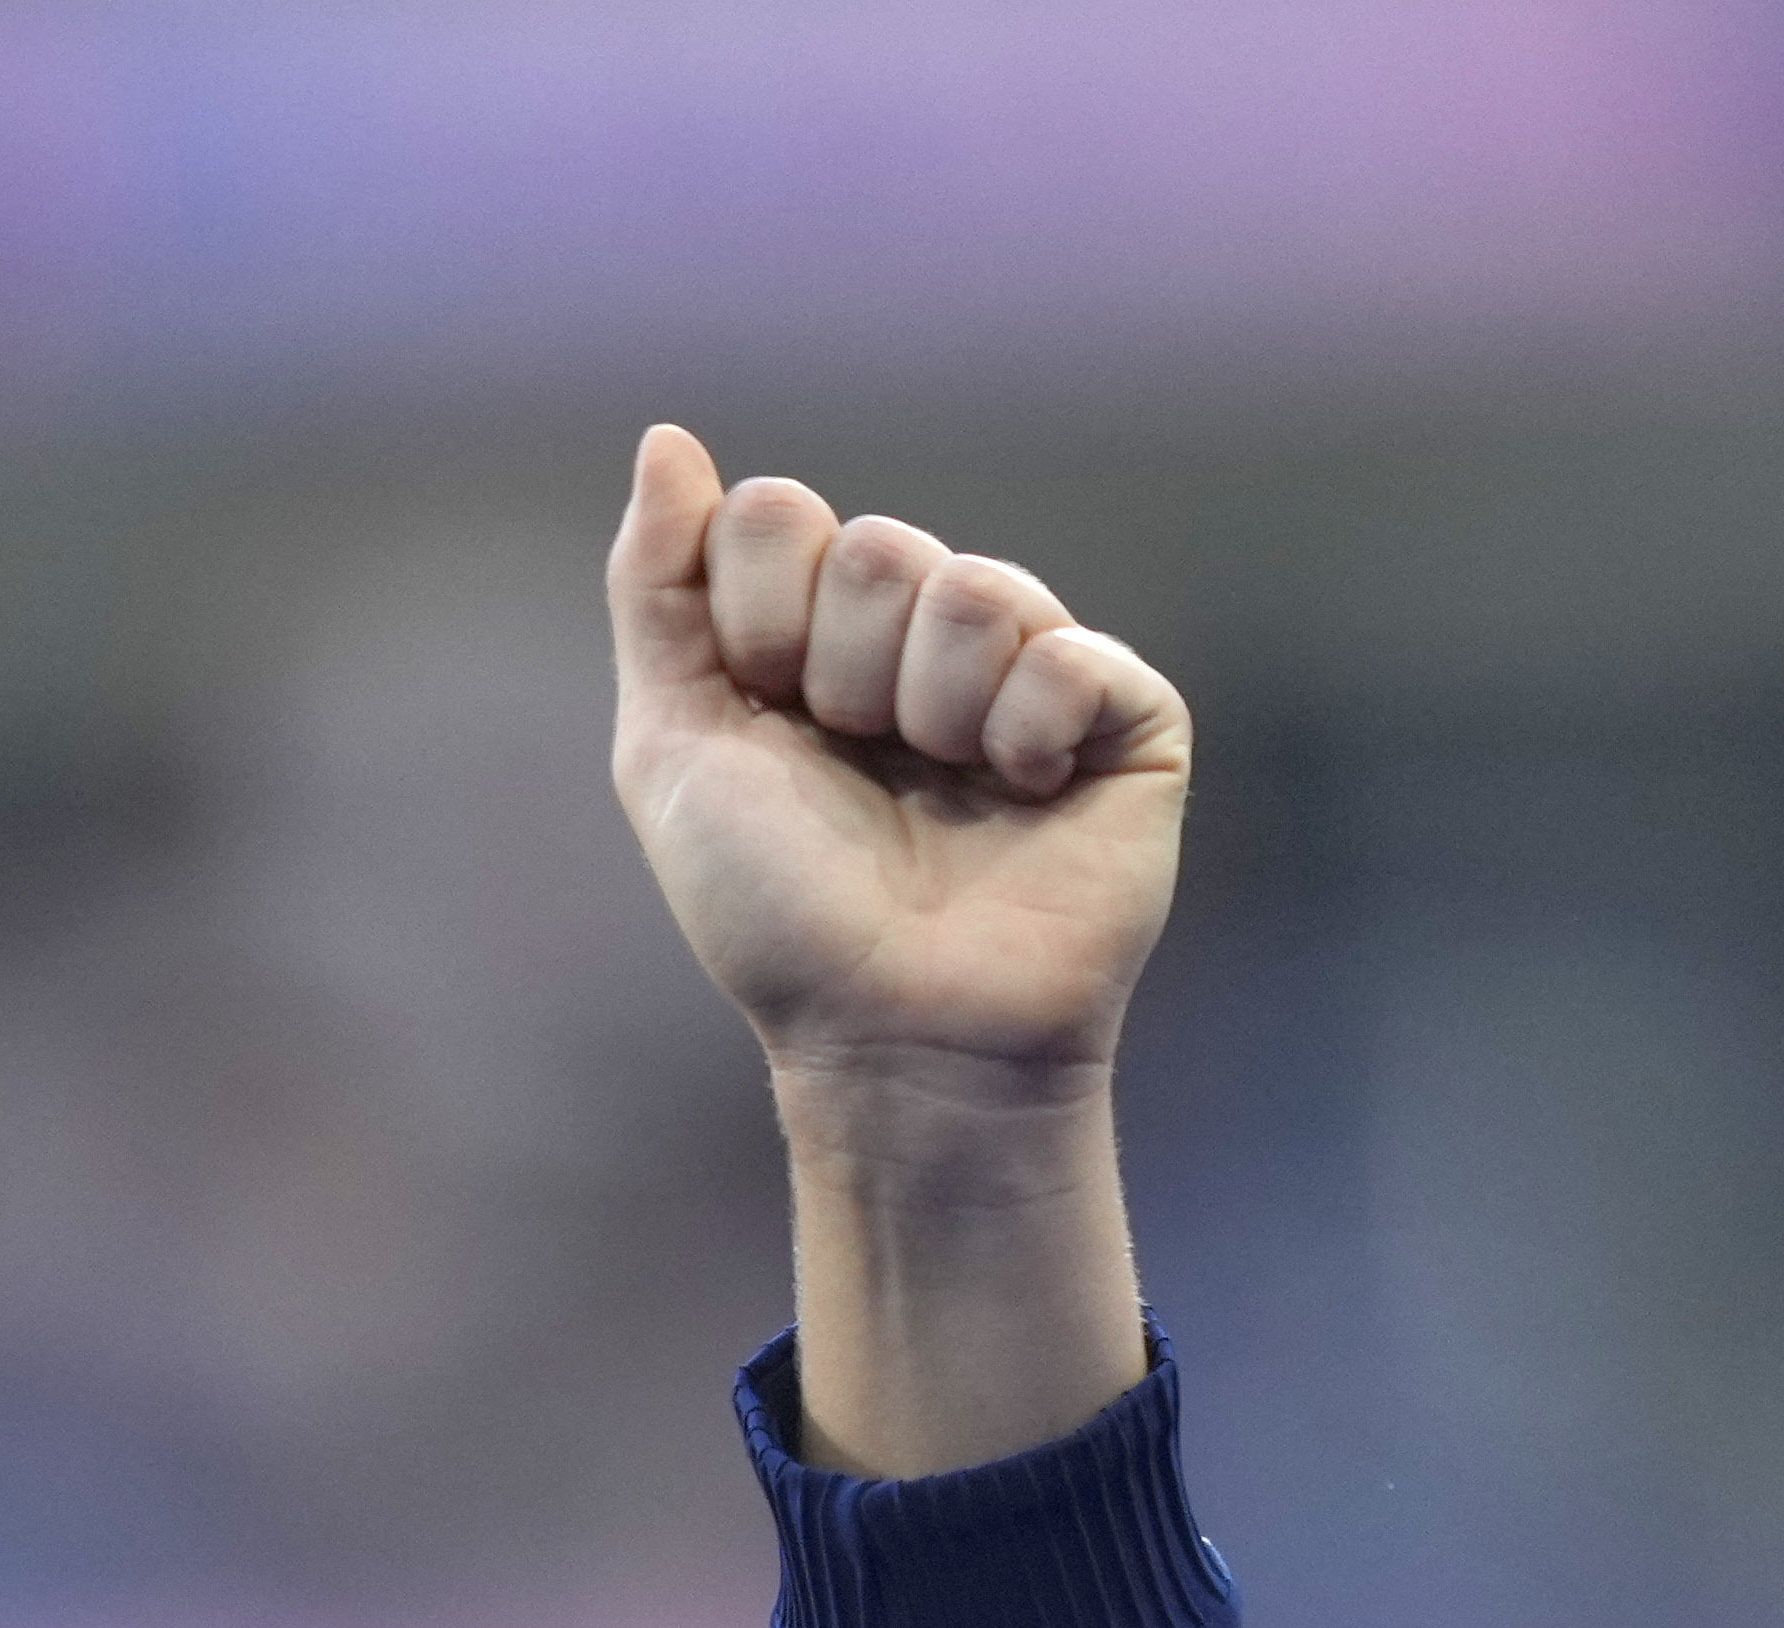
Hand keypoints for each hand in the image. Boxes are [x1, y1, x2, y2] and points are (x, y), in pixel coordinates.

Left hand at [602, 425, 1188, 1139]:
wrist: (893, 1032)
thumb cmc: (780, 915)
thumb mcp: (675, 748)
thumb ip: (659, 590)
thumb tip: (668, 438)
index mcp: (816, 633)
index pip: (775, 515)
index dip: (755, 620)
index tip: (765, 719)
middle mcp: (923, 636)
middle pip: (872, 545)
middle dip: (840, 675)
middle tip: (859, 768)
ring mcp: (1029, 669)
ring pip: (972, 589)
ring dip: (928, 709)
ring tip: (943, 790)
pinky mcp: (1124, 714)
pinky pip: (1067, 653)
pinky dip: (1025, 732)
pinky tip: (1024, 798)